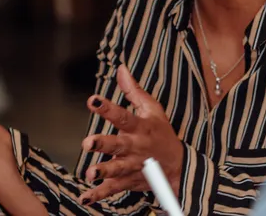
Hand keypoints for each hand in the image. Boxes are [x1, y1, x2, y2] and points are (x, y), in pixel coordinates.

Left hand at [78, 65, 185, 204]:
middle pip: (118, 145)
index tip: (92, 100)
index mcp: (140, 127)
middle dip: (103, 144)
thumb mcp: (152, 109)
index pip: (122, 115)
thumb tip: (120, 68)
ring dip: (103, 171)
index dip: (107, 107)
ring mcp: (132, 166)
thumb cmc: (161, 133)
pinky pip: (113, 189)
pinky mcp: (129, 181)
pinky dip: (99, 194)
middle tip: (88, 143)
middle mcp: (135, 147)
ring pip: (117, 169)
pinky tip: (85, 197)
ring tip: (90, 173)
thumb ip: (133, 90)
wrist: (179, 167)